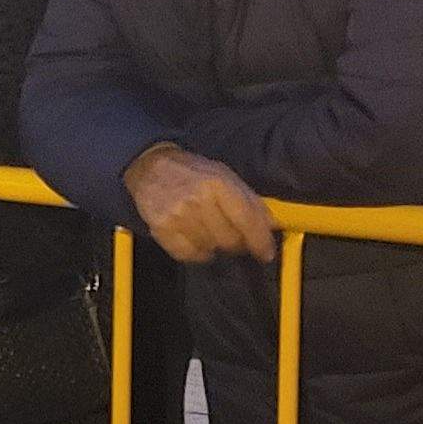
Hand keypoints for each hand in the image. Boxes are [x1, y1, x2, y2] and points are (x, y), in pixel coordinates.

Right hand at [125, 143, 277, 263]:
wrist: (151, 168)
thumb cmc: (194, 173)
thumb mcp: (226, 177)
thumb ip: (249, 200)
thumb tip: (271, 226)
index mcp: (219, 184)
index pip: (247, 221)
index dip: (260, 242)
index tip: (266, 254)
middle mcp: (198, 200)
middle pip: (229, 240)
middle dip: (236, 244)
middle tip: (234, 240)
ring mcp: (178, 216)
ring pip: (209, 249)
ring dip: (215, 247)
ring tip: (211, 234)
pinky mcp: (161, 228)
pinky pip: (187, 255)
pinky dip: (196, 253)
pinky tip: (196, 241)